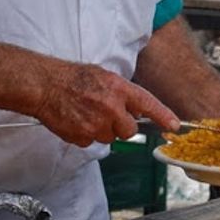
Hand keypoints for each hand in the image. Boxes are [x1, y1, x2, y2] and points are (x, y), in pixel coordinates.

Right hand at [34, 61, 179, 145]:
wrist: (45, 85)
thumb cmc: (72, 78)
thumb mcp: (104, 77)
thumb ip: (123, 93)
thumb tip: (136, 109)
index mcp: (119, 89)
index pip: (148, 105)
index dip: (163, 116)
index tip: (174, 126)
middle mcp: (111, 108)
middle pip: (129, 131)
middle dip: (121, 125)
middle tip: (106, 113)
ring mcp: (97, 125)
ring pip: (110, 138)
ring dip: (102, 130)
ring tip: (86, 113)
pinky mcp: (83, 136)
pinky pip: (91, 142)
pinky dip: (86, 134)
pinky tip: (77, 120)